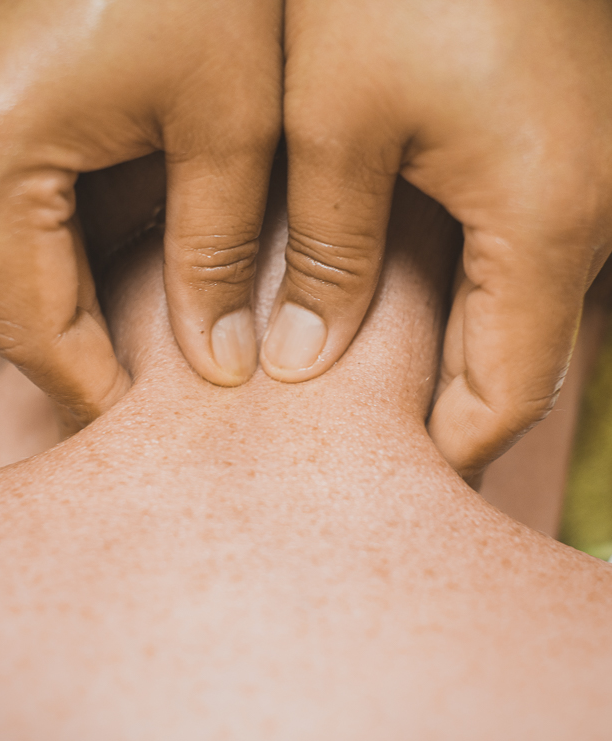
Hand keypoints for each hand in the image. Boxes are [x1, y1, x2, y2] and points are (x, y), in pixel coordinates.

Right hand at [0, 0, 281, 426]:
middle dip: (85, 350)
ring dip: (82, 294)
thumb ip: (215, 255)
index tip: (141, 426)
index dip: (89, 387)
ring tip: (155, 329)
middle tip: (153, 395)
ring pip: (13, 250)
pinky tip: (131, 247)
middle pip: (14, 293)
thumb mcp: (228, 122)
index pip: (32, 326)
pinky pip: (15, 198)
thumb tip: (220, 362)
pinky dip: (73, 236)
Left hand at [268, 0, 611, 475]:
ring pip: (512, 309)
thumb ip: (327, 256)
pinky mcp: (553, 143)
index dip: (442, 446)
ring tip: (358, 370)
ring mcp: (581, 175)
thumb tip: (302, 358)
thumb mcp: (338, 126)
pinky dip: (454, 288)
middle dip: (438, 407)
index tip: (375, 471)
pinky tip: (389, 282)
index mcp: (547, 224)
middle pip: (515, 360)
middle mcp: (590, 210)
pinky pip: (511, 249)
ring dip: (442, 348)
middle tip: (356, 434)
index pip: (505, 395)